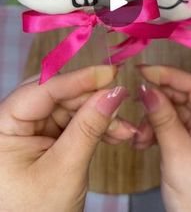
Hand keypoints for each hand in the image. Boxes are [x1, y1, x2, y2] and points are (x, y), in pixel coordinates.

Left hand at [0, 66, 134, 211]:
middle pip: (57, 95)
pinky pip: (73, 123)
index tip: (110, 73)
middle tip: (121, 99)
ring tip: (126, 129)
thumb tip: (113, 94)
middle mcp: (12, 123)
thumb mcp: (65, 169)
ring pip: (69, 108)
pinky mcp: (45, 138)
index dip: (78, 79)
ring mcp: (30, 130)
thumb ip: (89, 127)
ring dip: (99, 116)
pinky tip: (117, 133)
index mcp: (2, 127)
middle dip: (91, 99)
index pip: (42, 90)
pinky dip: (95, 127)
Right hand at [136, 65, 190, 211]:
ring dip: (152, 120)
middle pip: (183, 97)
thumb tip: (146, 88)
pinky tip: (141, 141)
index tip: (144, 70)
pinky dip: (154, 131)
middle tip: (135, 100)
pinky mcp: (190, 144)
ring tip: (139, 136)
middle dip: (157, 102)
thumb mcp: (178, 153)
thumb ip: (162, 118)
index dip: (170, 75)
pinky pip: (170, 127)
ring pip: (173, 112)